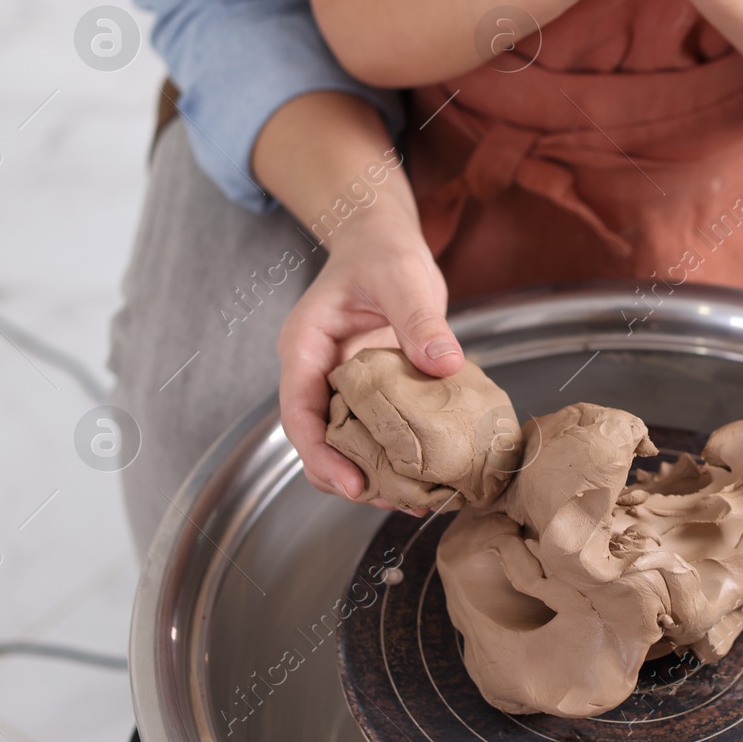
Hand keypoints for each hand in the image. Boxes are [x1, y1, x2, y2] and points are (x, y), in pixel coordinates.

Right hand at [276, 204, 464, 506]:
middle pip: (318, 438)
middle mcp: (318, 370)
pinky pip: (375, 426)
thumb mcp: (403, 277)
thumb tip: (444, 364)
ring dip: (372, 469)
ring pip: (345, 439)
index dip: (320, 455)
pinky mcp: (370, 387)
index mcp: (306, 347)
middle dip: (347, 476)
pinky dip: (394, 449)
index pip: (299, 412)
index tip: (351, 484)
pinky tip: (426, 468)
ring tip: (412, 497)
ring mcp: (342, 381)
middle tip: (391, 502)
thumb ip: (420, 319)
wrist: (383, 239)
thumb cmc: (382, 251)